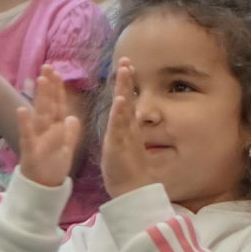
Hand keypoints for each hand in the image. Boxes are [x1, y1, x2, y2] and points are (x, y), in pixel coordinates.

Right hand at [13, 65, 81, 187]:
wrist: (42, 188)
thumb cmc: (52, 167)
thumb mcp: (66, 148)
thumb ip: (70, 132)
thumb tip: (73, 117)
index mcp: (54, 128)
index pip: (57, 105)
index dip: (58, 89)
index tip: (57, 71)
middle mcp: (44, 130)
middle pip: (48, 105)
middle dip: (49, 86)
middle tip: (48, 67)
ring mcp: (36, 139)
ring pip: (40, 115)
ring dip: (40, 98)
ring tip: (41, 80)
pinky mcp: (31, 151)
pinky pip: (28, 136)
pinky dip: (25, 123)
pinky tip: (22, 110)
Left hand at [98, 58, 147, 198]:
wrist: (130, 192)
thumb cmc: (125, 170)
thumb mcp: (121, 146)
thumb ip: (124, 133)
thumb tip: (125, 121)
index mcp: (125, 128)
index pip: (125, 101)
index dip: (124, 84)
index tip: (125, 65)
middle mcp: (126, 129)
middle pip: (127, 99)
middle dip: (126, 80)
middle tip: (126, 59)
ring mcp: (125, 136)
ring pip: (125, 109)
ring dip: (124, 89)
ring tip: (124, 70)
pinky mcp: (120, 146)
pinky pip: (120, 127)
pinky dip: (120, 113)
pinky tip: (120, 99)